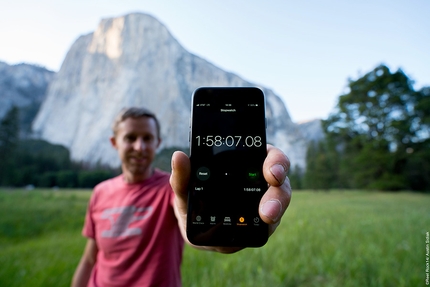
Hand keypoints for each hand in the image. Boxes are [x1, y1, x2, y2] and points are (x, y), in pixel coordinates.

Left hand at [169, 144, 291, 252]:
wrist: (193, 226)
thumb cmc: (192, 199)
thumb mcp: (184, 189)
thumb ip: (182, 176)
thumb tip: (178, 157)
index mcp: (245, 162)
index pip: (269, 156)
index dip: (276, 162)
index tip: (272, 173)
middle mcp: (259, 180)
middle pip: (280, 182)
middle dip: (278, 195)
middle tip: (267, 210)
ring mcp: (264, 201)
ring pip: (279, 203)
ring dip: (275, 211)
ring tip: (265, 219)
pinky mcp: (262, 222)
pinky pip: (269, 224)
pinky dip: (265, 228)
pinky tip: (254, 231)